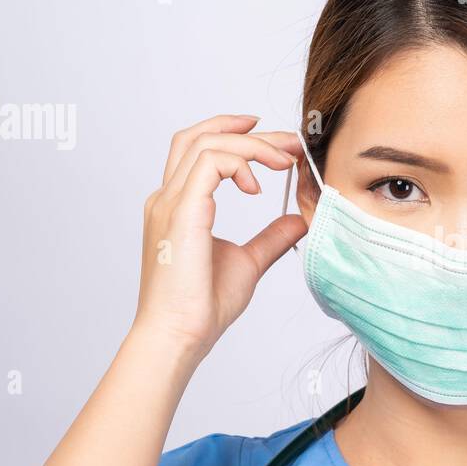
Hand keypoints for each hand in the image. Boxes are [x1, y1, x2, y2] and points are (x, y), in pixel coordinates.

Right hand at [131, 115, 305, 361]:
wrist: (179, 335)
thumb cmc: (201, 307)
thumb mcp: (248, 262)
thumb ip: (270, 237)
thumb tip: (298, 220)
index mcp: (177, 207)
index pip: (196, 150)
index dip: (231, 133)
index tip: (271, 140)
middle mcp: (167, 198)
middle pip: (198, 135)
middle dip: (246, 130)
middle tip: (288, 140)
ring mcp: (170, 202)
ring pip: (207, 143)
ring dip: (252, 145)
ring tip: (285, 161)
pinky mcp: (182, 211)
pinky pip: (210, 162)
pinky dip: (240, 163)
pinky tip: (258, 189)